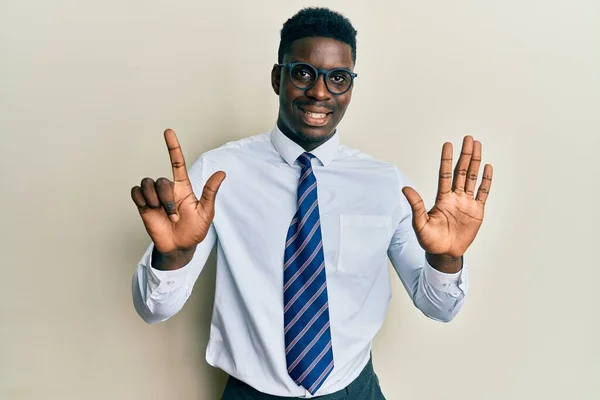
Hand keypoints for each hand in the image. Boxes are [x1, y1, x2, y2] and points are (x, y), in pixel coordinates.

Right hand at [131, 129, 225, 254]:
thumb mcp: (206, 212)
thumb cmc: (194, 230)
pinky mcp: (143, 205)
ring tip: (163, 214)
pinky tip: (149, 208)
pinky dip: (141, 199)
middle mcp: (168, 189)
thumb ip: (210, 192)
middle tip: (174, 216)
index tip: (168, 132)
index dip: (173, 147)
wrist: (179, 247)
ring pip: (147, 184)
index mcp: (183, 187)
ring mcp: (154, 197)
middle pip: (161, 180)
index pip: (177, 162)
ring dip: (155, 201)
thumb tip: (221, 174)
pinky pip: (136, 192)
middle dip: (166, 199)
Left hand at [402, 136, 492, 257]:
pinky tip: (488, 168)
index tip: (448, 144)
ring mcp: (466, 203)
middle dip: (465, 155)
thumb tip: (405, 189)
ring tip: (478, 146)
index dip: (446, 159)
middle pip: (462, 171)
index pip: (445, 174)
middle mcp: (455, 197)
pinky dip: (486, 181)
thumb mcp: (420, 223)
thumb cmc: (429, 240)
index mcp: (442, 198)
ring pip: (473, 178)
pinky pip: (483, 193)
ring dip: (476, 162)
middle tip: (468, 138)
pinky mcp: (477, 211)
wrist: (444, 253)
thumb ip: (416, 205)